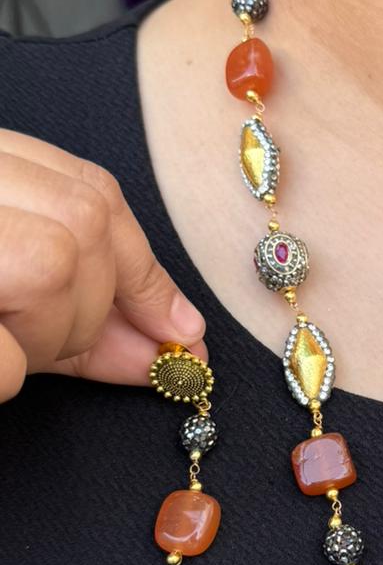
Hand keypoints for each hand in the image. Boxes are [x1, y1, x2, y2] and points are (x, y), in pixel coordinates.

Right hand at [0, 129, 206, 402]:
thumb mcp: (13, 292)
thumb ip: (90, 314)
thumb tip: (183, 344)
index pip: (94, 191)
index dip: (143, 269)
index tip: (173, 329)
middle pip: (88, 222)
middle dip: (95, 307)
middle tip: (50, 347)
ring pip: (51, 265)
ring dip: (45, 337)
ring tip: (2, 345)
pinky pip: (4, 348)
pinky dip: (6, 372)